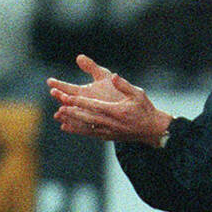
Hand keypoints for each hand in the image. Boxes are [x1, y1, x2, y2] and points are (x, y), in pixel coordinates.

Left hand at [46, 54, 171, 145]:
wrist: (152, 130)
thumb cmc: (145, 109)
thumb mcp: (138, 94)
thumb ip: (125, 86)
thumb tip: (114, 76)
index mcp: (117, 111)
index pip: (94, 105)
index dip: (80, 101)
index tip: (67, 97)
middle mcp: (111, 123)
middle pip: (87, 117)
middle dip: (72, 111)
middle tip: (59, 106)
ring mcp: (108, 131)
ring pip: (86, 126)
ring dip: (72, 121)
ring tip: (59, 115)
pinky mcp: (107, 136)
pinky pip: (88, 133)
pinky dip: (76, 130)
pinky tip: (65, 126)